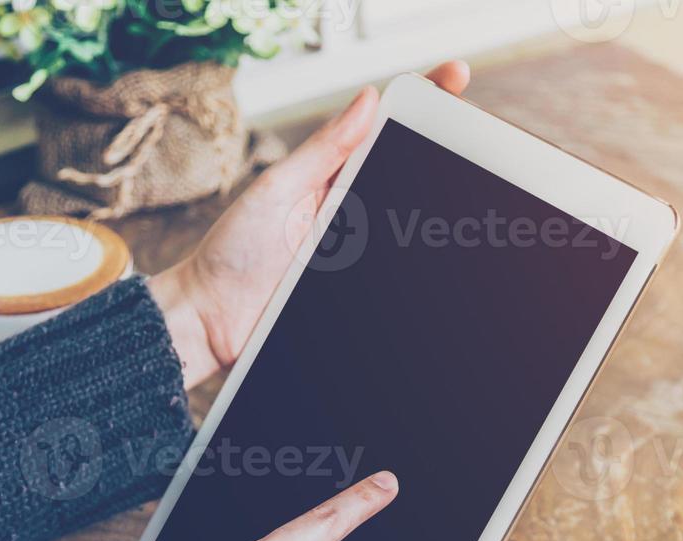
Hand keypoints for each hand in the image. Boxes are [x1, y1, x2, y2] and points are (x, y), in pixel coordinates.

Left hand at [152, 62, 470, 387]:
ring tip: (467, 197)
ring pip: (412, 232)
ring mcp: (362, 254)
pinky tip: (439, 256)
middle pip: (412, 177)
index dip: (423, 103)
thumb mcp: (277, 190)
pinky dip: (420, 270)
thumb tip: (367, 101)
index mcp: (334, 178)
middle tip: (472, 132)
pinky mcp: (362, 291)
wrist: (210, 320)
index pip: (386, 133)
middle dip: (448, 154)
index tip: (453, 79)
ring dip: (439, 217)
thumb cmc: (231, 253)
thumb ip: (322, 150)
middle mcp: (354, 213)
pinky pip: (400, 282)